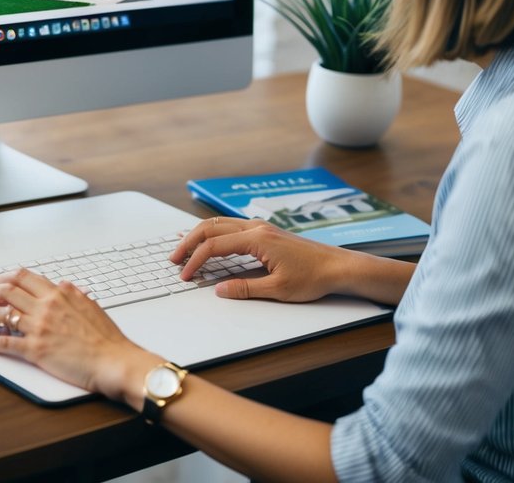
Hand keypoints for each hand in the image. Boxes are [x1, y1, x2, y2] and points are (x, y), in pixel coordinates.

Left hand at [0, 268, 156, 402]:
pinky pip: (3, 342)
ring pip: (0, 313)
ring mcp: (39, 327)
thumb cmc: (107, 339)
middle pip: (6, 290)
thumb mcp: (90, 306)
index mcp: (59, 293)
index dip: (4, 278)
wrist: (114, 361)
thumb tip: (63, 286)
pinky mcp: (35, 350)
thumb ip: (74, 294)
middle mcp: (46, 306)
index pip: (23, 276)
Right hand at [170, 217, 354, 302]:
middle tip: (174, 260)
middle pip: (211, 227)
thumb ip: (245, 288)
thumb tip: (219, 289)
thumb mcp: (277, 289)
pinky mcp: (265, 232)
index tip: (185, 275)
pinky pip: (231, 227)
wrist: (338, 266)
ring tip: (183, 250)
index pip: (214, 245)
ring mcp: (261, 227)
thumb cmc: (313, 277)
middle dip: (189, 243)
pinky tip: (208, 241)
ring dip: (199, 236)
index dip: (195, 260)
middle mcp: (256, 227)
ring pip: (220, 224)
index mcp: (257, 239)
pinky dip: (214, 233)